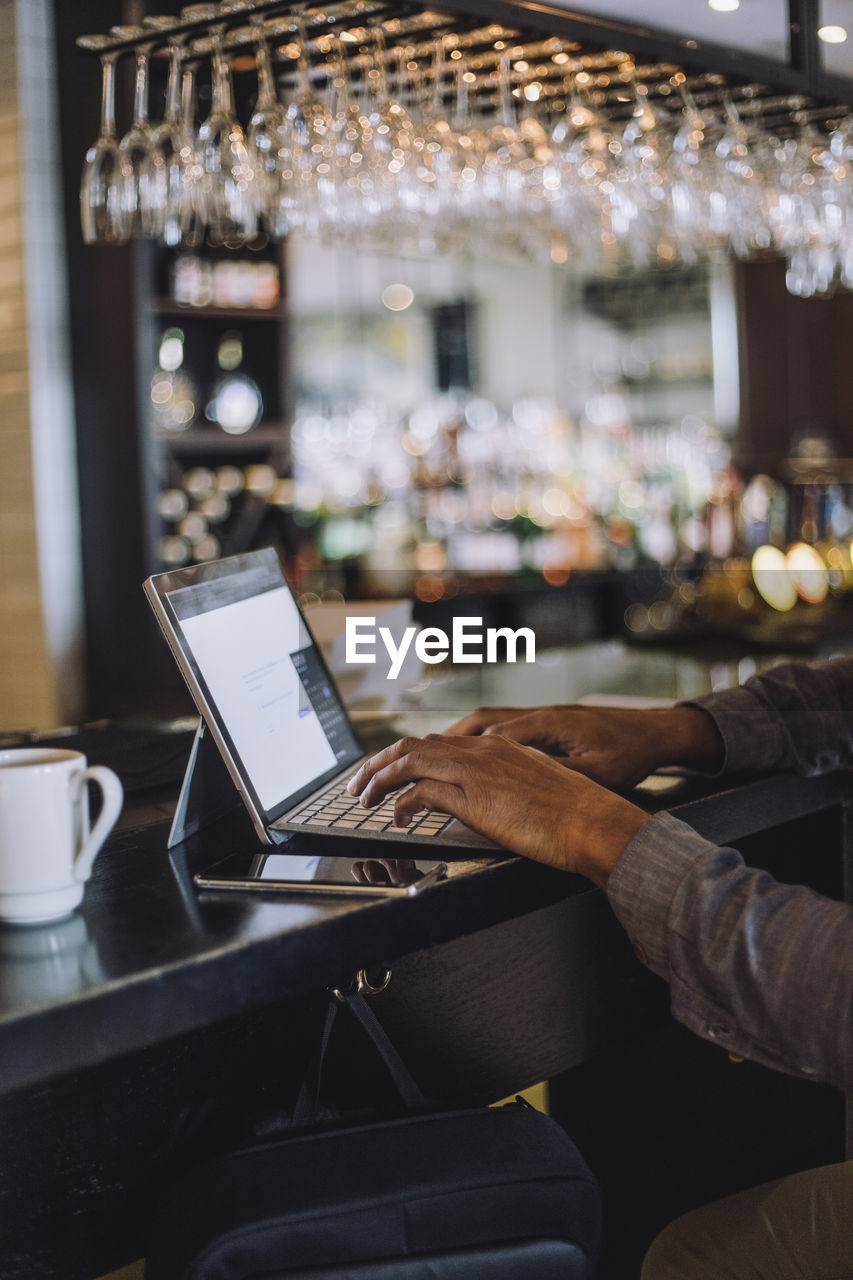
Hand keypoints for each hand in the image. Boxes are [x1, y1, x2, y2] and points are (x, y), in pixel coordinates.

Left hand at [347, 733, 650, 888]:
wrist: (594, 822)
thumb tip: (483, 801)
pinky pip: (421, 793)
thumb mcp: (532, 788)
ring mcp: (475, 772)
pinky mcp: (473, 797)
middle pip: (412, 745)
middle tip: (359, 785)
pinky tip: (396, 819)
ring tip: (364, 799)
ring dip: (379, 779)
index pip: (435, 742)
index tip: (387, 772)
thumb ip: (503, 786)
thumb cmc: (574, 813)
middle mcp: (481, 751)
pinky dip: (401, 804)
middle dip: (377, 764)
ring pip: (409, 761)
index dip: (404, 756)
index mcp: (495, 747)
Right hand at [444, 704, 723, 789]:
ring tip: (423, 759)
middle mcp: (535, 717)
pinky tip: (466, 756)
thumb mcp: (600, 771)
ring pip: (482, 725)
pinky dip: (473, 740)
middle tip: (402, 764)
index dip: (450, 757)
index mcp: (545, 726)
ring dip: (452, 740)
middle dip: (435, 744)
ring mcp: (538, 718)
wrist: (655, 732)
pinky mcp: (543, 725)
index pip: (484, 739)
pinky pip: (496, 729)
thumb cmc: (631, 753)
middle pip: (472, 727)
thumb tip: (517, 775)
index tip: (419, 774)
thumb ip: (559, 772)